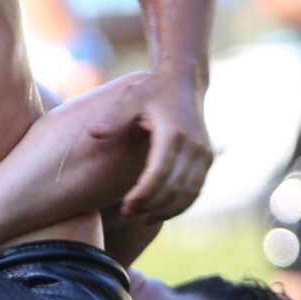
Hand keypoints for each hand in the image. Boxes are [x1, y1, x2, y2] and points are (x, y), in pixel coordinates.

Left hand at [120, 70, 211, 218]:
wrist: (184, 82)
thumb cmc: (152, 91)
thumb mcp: (130, 98)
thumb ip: (113, 117)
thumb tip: (93, 133)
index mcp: (173, 132)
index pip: (160, 172)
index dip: (144, 193)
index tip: (126, 206)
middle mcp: (193, 145)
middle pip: (174, 187)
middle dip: (151, 205)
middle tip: (127, 213)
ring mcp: (204, 153)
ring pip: (189, 194)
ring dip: (166, 210)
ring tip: (142, 217)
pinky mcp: (207, 159)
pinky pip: (196, 190)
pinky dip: (180, 206)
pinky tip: (159, 212)